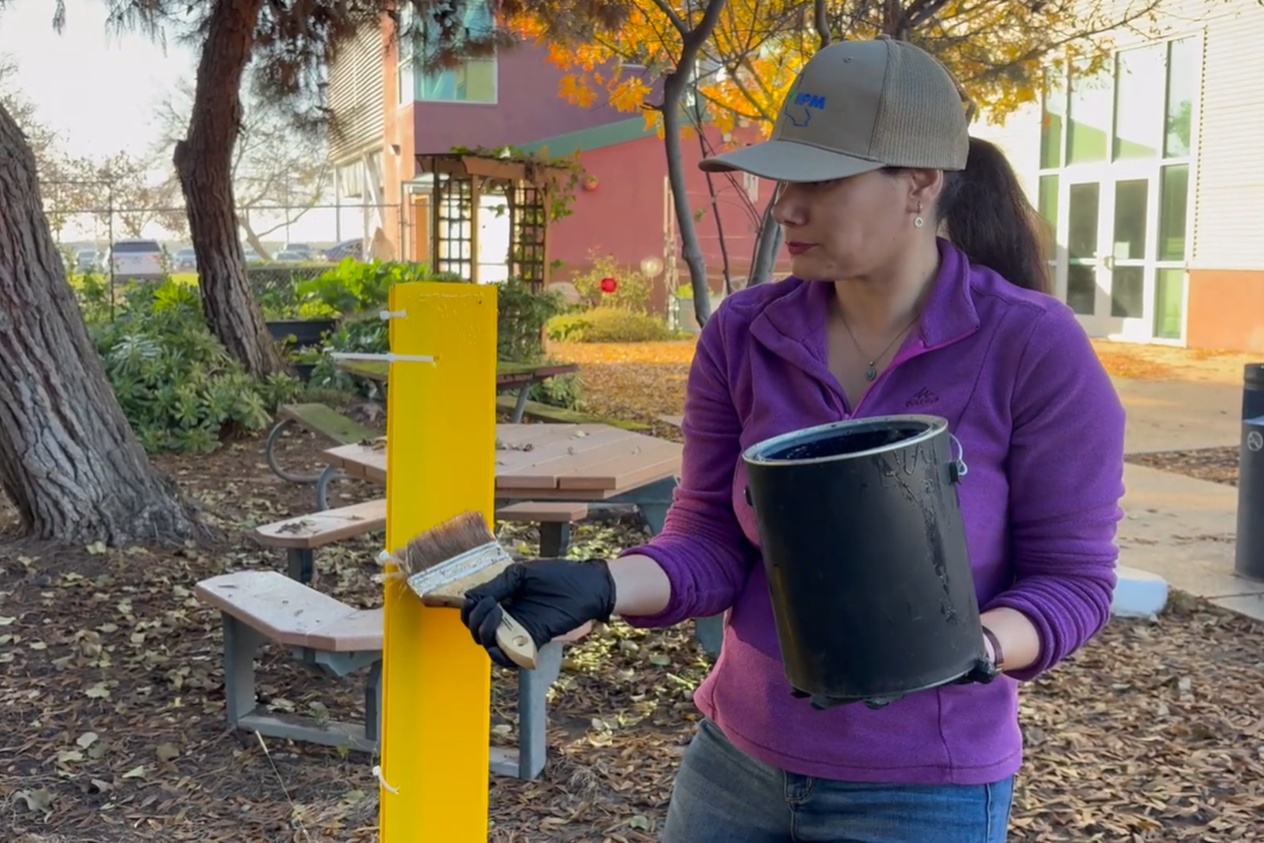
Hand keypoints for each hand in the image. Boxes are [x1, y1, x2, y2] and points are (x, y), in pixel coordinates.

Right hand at [460, 558, 616, 667]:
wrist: (588, 585)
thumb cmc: (559, 575)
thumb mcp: (522, 574)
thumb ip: (498, 585)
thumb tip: (472, 597)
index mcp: (502, 598)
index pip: (473, 610)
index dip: (469, 609)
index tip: (481, 598)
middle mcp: (508, 616)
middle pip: (476, 630)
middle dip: (475, 621)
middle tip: (491, 606)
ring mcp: (520, 630)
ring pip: (490, 646)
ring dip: (485, 635)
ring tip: (496, 617)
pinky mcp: (534, 641)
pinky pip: (512, 658)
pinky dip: (502, 655)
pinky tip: (503, 640)